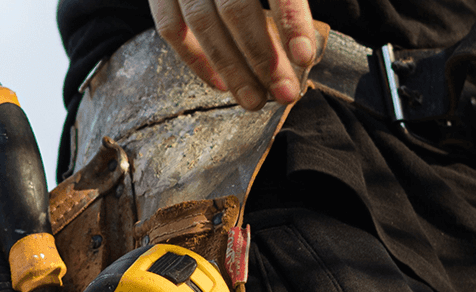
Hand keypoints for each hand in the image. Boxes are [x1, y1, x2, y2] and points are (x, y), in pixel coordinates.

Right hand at [148, 0, 317, 110]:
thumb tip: (305, 36)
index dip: (292, 20)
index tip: (305, 55)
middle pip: (237, 9)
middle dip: (263, 57)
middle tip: (285, 93)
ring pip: (203, 23)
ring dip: (230, 68)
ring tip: (254, 99)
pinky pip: (169, 27)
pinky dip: (194, 59)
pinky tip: (220, 83)